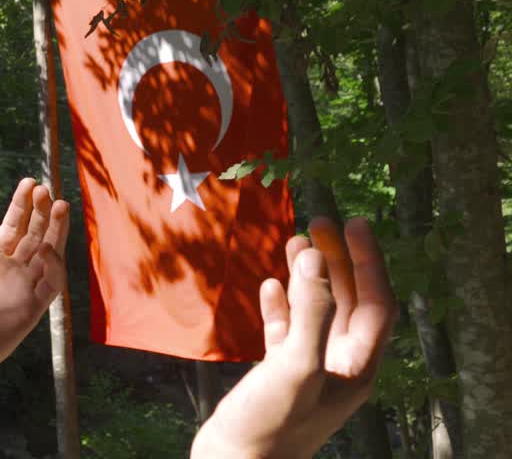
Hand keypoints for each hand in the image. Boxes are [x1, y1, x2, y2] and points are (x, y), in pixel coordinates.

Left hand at [0, 178, 69, 385]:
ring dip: (56, 231)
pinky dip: (54, 266)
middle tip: (45, 187)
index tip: (29, 183)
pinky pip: (51, 285)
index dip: (22, 207)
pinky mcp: (30, 310)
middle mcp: (9, 276)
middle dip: (42, 213)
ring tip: (60, 204)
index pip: (13, 230)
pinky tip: (48, 247)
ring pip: (48, 256)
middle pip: (34, 237)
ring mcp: (22, 291)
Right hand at [192, 217, 396, 458]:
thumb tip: (315, 254)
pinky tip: (269, 286)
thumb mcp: (296, 365)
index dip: (368, 261)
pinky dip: (281, 306)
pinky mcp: (278, 377)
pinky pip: (287, 332)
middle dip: (338, 261)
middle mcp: (339, 368)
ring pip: (318, 313)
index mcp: (357, 367)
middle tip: (320, 221)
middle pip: (349, 303)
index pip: (376, 303)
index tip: (353, 223)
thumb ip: (312, 310)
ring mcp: (309, 372)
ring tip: (293, 241)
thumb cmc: (270, 424)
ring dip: (308, 278)